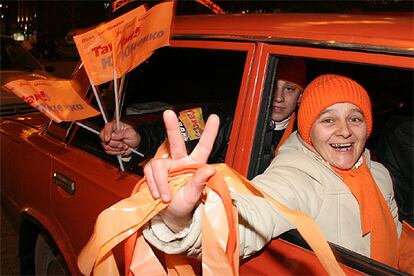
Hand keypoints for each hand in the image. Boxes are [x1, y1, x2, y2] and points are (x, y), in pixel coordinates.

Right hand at [100, 120, 140, 156]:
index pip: (108, 126)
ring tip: (124, 147)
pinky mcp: (108, 146)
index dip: (106, 133)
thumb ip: (122, 133)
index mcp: (116, 125)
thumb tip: (113, 135)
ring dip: (116, 148)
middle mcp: (110, 131)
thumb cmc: (133, 136)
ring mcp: (108, 139)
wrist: (135, 145)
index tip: (108, 139)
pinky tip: (121, 150)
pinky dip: (115, 152)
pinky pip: (108, 151)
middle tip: (122, 145)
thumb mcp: (131, 133)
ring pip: (106, 145)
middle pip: (103, 137)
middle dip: (114, 143)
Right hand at [144, 110, 218, 228]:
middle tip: (168, 113)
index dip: (209, 132)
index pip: (204, 146)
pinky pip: (149, 173)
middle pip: (176, 142)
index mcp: (194, 165)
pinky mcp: (154, 172)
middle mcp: (180, 161)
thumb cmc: (185, 205)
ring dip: (160, 182)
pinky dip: (153, 185)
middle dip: (171, 127)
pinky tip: (158, 195)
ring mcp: (166, 166)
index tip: (215, 117)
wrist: (170, 216)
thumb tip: (210, 168)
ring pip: (158, 165)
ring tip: (165, 197)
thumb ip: (200, 182)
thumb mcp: (194, 195)